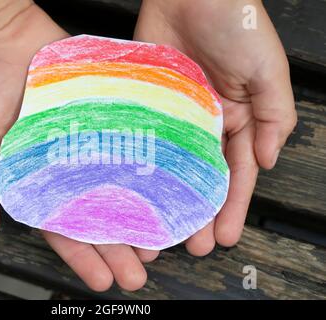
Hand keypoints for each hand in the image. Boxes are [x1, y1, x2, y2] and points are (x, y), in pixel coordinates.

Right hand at [0, 0, 155, 291]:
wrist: (3, 35)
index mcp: (35, 180)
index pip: (61, 227)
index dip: (82, 256)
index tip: (103, 280)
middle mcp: (66, 167)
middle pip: (96, 215)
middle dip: (117, 248)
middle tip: (139, 275)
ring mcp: (88, 143)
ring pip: (118, 188)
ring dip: (137, 218)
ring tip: (158, 245)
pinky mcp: (105, 117)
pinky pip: (127, 147)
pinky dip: (145, 170)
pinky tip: (163, 190)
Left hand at [134, 0, 296, 254]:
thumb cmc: (236, 23)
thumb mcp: (268, 71)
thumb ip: (275, 117)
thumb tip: (266, 162)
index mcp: (239, 119)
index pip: (237, 173)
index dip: (232, 207)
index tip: (224, 237)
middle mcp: (207, 123)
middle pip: (202, 176)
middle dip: (199, 211)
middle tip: (189, 245)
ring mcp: (176, 115)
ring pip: (172, 165)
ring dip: (169, 196)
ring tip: (160, 226)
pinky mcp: (150, 102)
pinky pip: (146, 137)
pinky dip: (142, 163)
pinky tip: (135, 187)